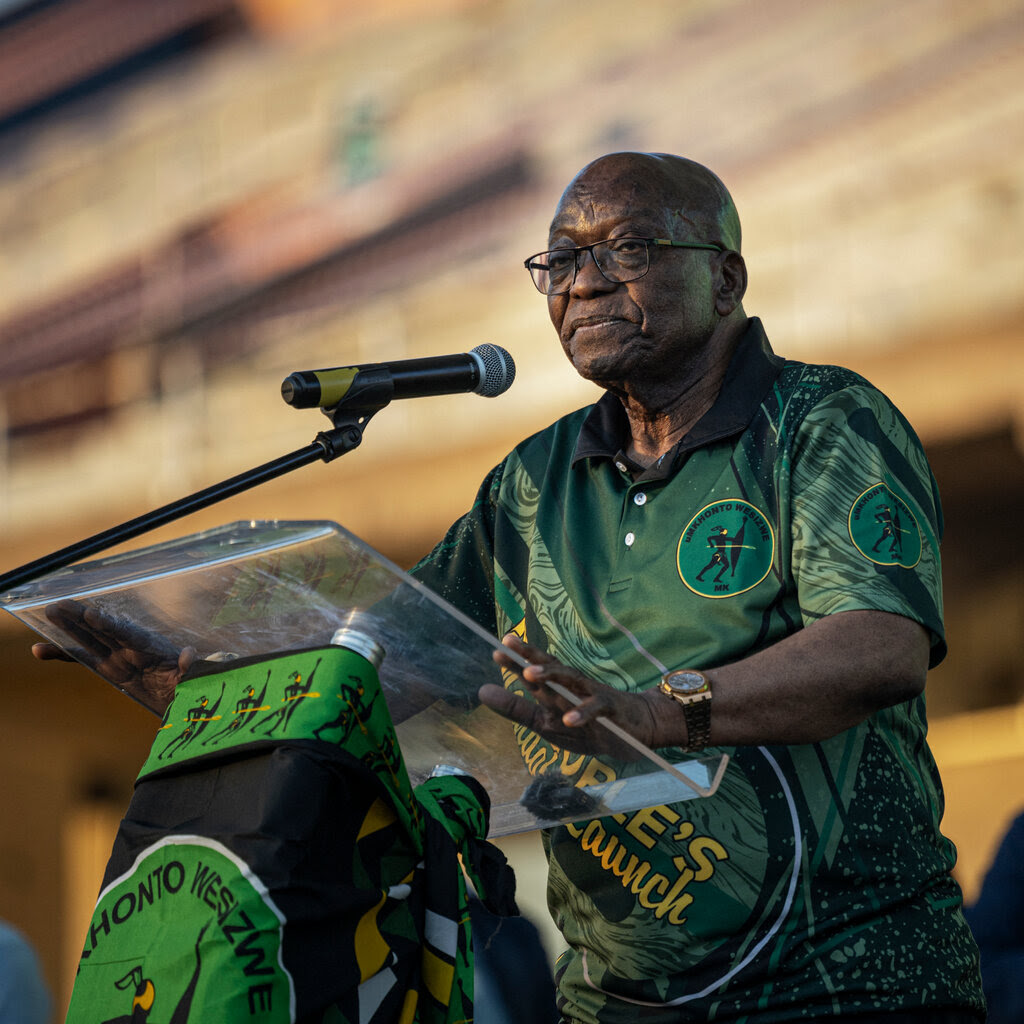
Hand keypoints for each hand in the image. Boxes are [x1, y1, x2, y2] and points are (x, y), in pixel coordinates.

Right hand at [31, 599, 194, 714]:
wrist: (182, 694)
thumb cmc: (188, 683)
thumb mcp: (191, 677)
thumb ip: (189, 667)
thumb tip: (189, 654)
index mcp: (150, 647)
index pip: (128, 634)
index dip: (110, 625)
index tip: (92, 614)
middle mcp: (130, 647)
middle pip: (103, 630)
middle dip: (82, 617)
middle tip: (59, 604)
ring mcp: (117, 656)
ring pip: (89, 638)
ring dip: (68, 627)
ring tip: (48, 613)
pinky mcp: (108, 668)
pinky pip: (82, 659)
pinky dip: (62, 654)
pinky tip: (40, 650)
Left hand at [482, 634, 663, 758]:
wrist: (638, 728)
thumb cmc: (589, 724)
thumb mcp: (547, 722)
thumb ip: (516, 709)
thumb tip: (482, 692)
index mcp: (557, 688)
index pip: (535, 670)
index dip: (516, 659)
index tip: (497, 649)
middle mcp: (572, 686)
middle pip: (550, 666)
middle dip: (529, 655)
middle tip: (509, 645)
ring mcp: (592, 695)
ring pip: (570, 681)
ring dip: (551, 676)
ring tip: (530, 674)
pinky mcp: (610, 709)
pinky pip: (595, 709)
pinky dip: (582, 713)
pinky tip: (568, 719)